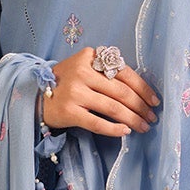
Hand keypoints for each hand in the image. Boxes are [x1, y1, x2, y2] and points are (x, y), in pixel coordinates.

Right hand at [40, 47, 158, 136]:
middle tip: (152, 117)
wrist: (35, 97)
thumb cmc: (66, 83)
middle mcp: (82, 72)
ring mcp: (74, 92)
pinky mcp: (69, 111)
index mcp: (89, 57)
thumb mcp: (84, 69)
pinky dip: (114, 129)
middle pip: (121, 91)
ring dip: (133, 119)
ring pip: (113, 108)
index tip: (154, 101)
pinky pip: (98, 122)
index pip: (124, 72)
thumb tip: (140, 92)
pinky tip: (125, 132)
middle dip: (141, 106)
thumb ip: (107, 73)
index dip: (143, 88)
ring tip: (143, 127)